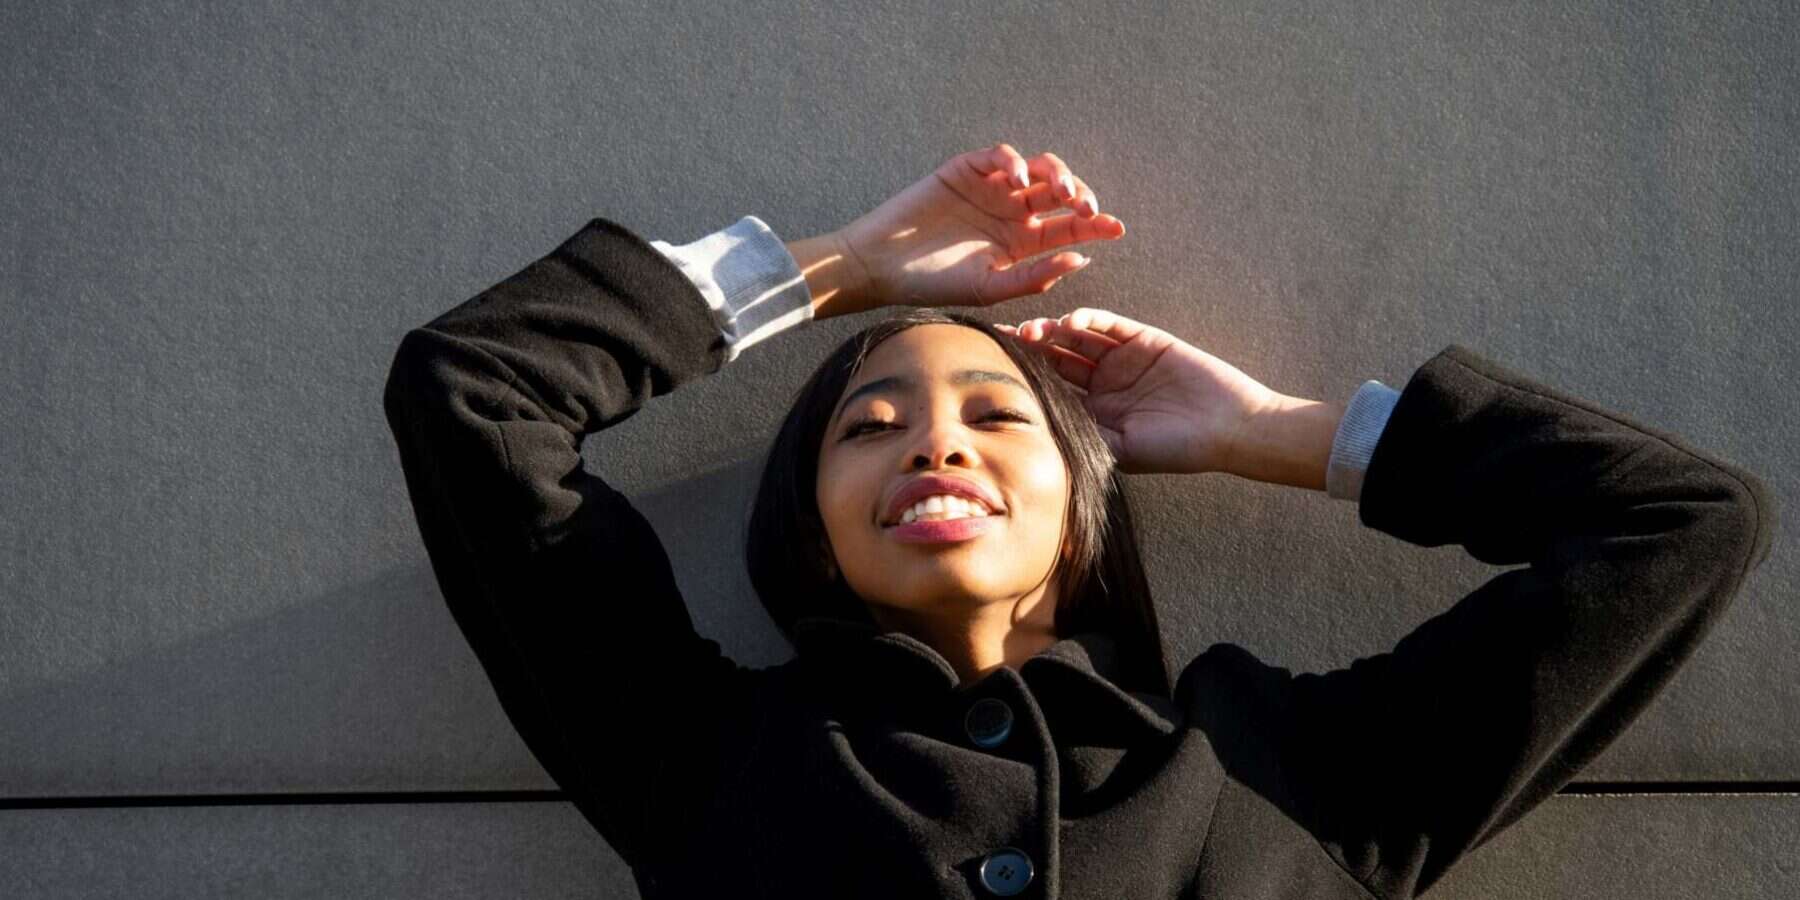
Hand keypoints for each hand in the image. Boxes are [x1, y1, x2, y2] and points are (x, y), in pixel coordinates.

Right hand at [834, 144, 1125, 310]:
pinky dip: (1013, 161)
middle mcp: (1011, 212)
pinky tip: (1017, 178)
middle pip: (1059, 194)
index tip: (1116, 227)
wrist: (880, 266)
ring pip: (1037, 169)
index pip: (1068, 229)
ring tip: (1061, 192)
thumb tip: (1082, 260)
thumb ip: (1033, 276)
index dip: (1095, 225)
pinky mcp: (966, 169)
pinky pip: (1000, 156)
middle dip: (1079, 197)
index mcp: (1022, 243)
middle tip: (1086, 208)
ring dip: (1056, 175)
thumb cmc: (932, 283)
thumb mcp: (989, 288)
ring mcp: (990, 188)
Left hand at [996, 308, 1279, 475]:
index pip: (1050, 392)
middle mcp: (1102, 385)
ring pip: (1077, 339)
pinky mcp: (1142, 339)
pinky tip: (1070, 322)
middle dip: (1030, 350)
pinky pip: (1108, 324)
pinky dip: (1088, 319)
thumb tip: (1032, 433)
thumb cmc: (1176, 449)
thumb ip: (1082, 437)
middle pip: (1056, 361)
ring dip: (1053, 332)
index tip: (994, 372)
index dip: (1024, 381)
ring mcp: (1121, 360)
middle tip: (1003, 340)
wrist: (1229, 426)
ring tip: (1032, 330)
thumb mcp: (1120, 451)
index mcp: (1093, 414)